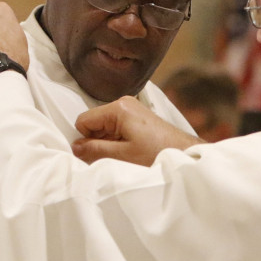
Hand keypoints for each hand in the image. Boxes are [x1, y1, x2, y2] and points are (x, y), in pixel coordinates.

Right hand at [72, 97, 203, 165]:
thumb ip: (95, 150)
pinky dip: (117, 141)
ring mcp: (131, 109)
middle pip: (94, 123)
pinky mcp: (137, 117)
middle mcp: (124, 104)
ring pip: (104, 127)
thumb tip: (75, 148)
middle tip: (111, 157)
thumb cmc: (157, 153)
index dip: (85, 140)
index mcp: (118, 108)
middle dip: (97, 141)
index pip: (84, 121)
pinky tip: (129, 151)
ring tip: (124, 155)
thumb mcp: (122, 155)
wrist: (184, 152)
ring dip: (108, 143)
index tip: (93, 154)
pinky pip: (116, 128)